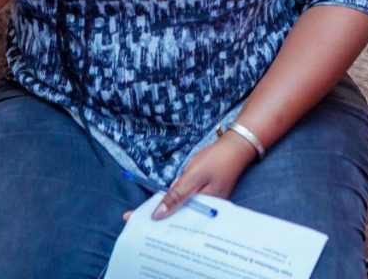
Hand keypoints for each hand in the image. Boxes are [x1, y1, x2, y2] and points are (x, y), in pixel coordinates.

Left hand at [122, 131, 258, 222]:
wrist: (236, 146)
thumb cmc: (217, 160)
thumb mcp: (193, 176)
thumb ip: (175, 196)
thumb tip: (157, 215)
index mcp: (203, 210)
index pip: (173, 221)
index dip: (152, 221)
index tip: (130, 219)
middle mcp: (205, 211)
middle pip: (176, 218)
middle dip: (157, 217)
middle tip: (133, 215)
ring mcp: (206, 202)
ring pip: (180, 209)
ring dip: (166, 208)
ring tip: (144, 212)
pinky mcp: (205, 195)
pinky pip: (186, 202)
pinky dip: (175, 200)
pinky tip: (165, 201)